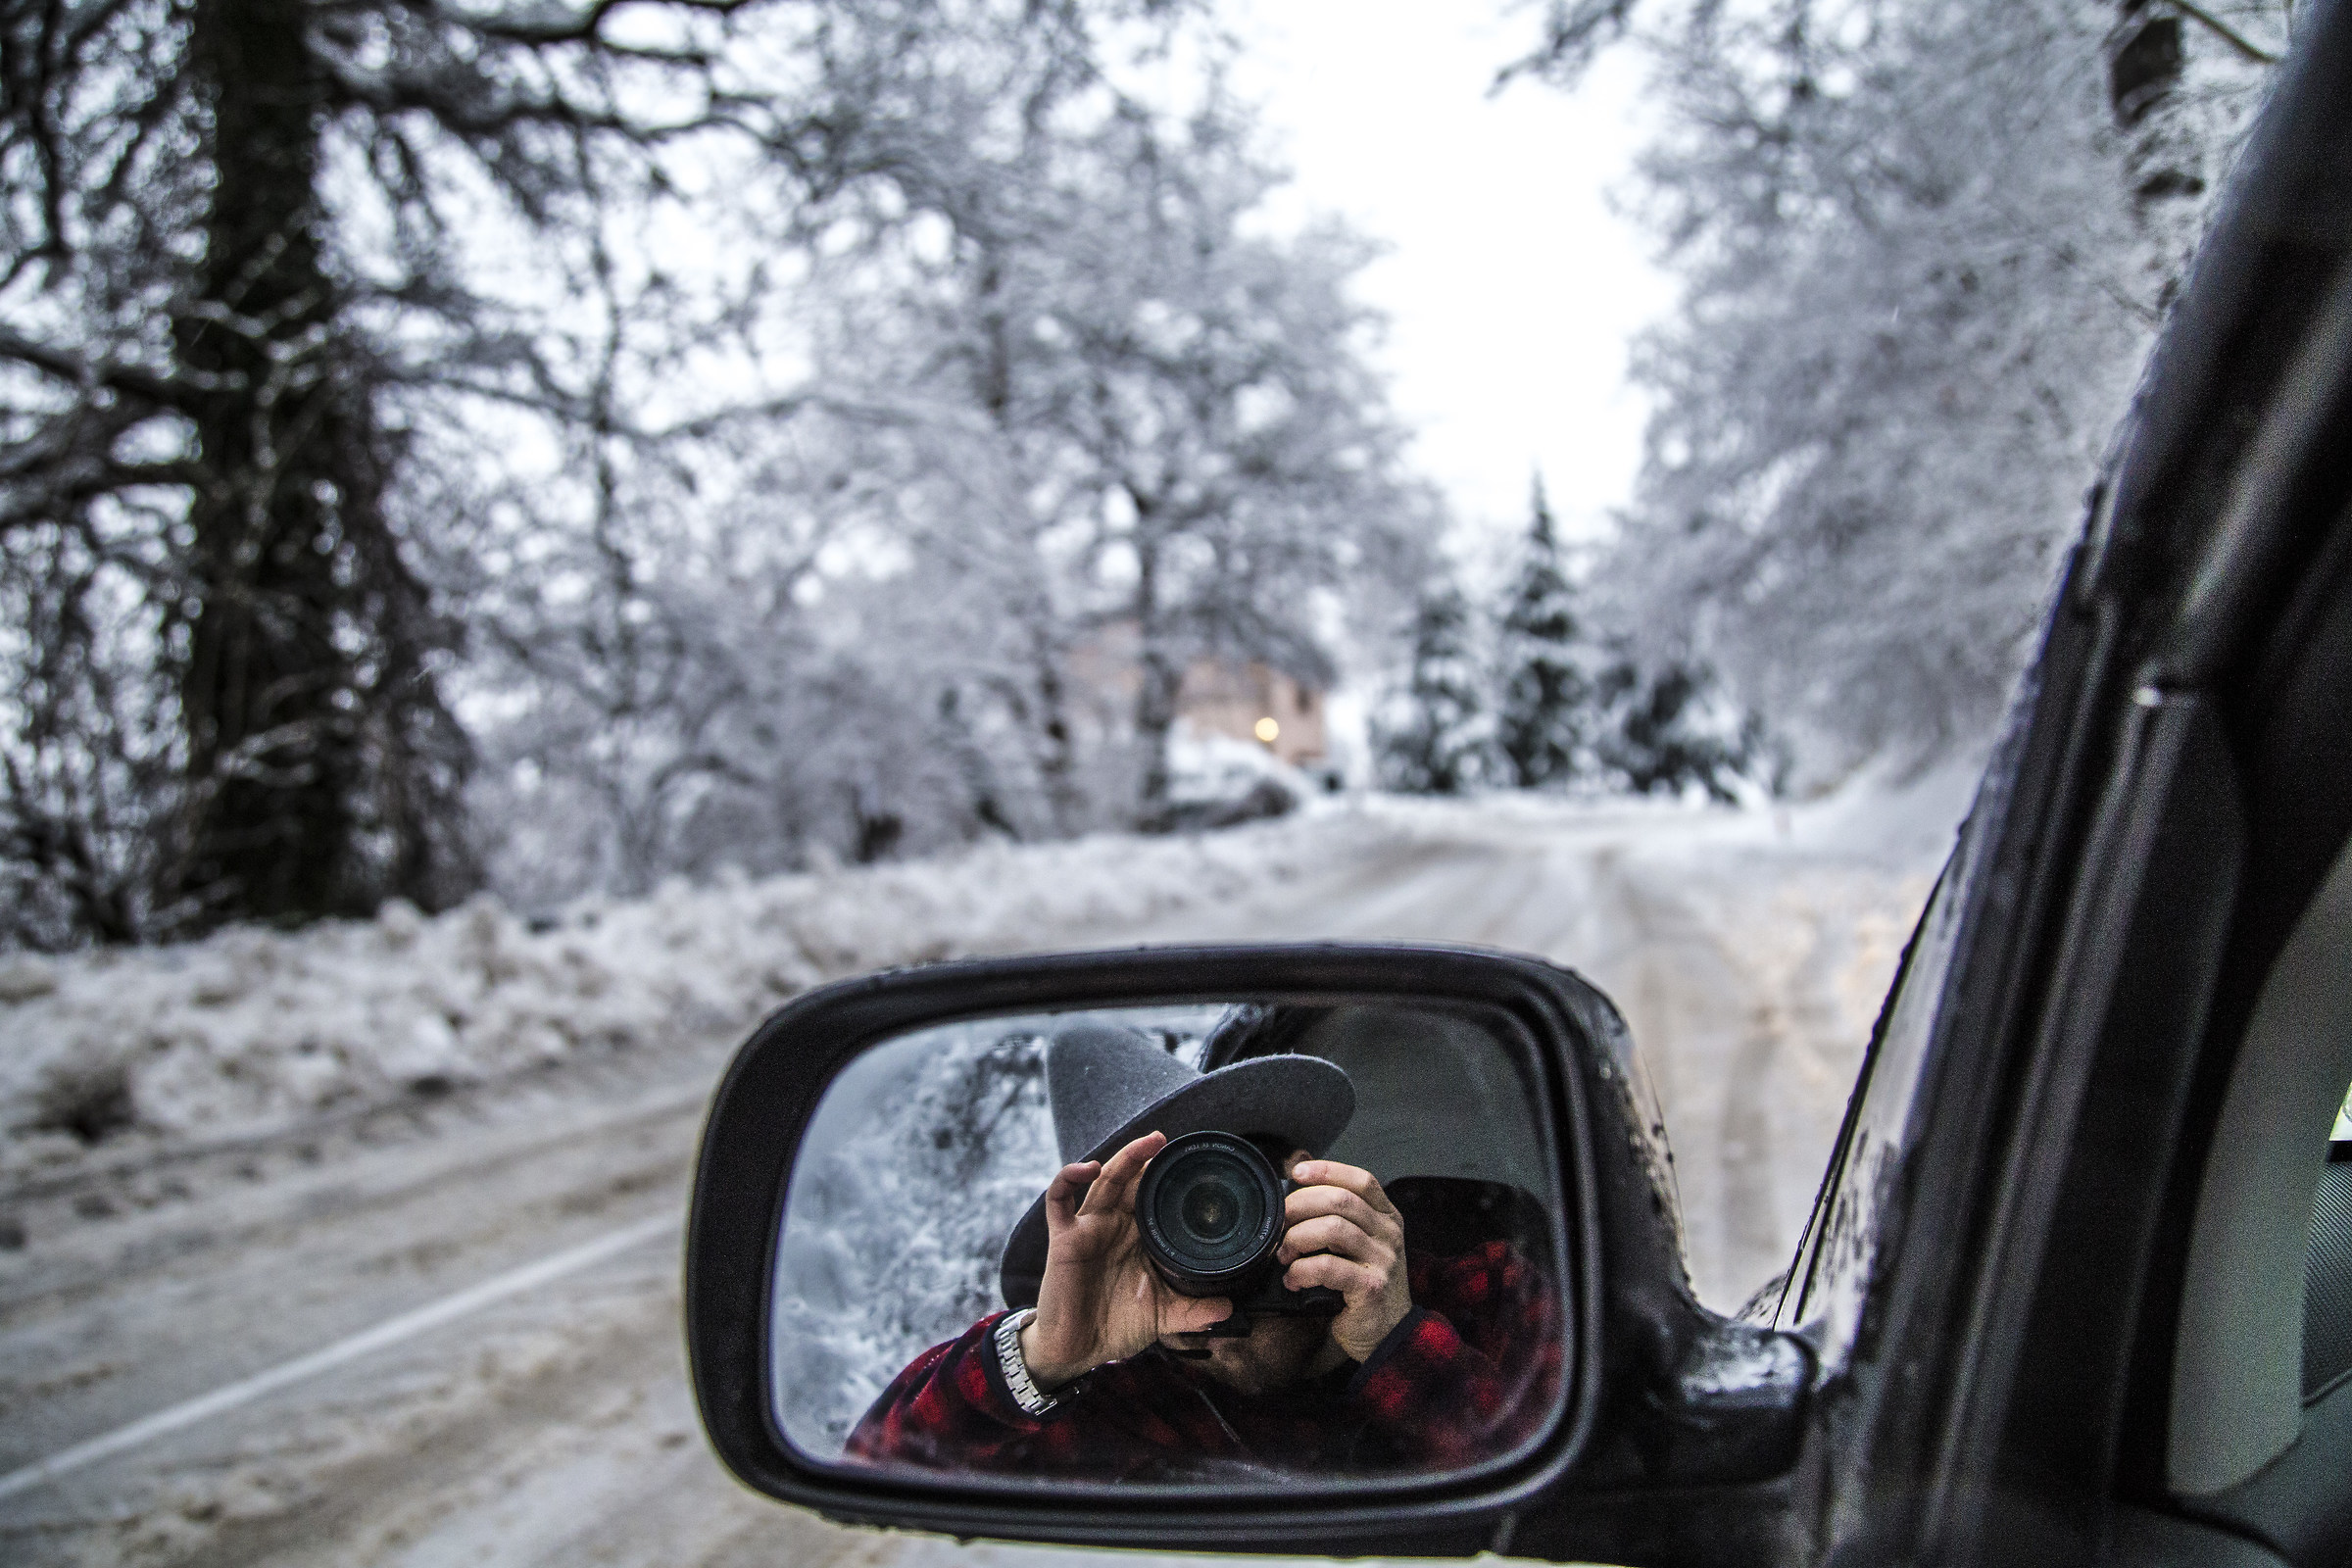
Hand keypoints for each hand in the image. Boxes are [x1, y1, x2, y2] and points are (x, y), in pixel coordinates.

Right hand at [1019, 1131, 1231, 1388]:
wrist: (1077, 1350)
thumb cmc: (1116, 1326)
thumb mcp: (1162, 1317)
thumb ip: (1193, 1312)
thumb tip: (1229, 1308)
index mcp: (1138, 1238)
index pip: (1153, 1198)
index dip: (1168, 1179)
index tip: (1193, 1163)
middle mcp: (1114, 1226)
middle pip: (1131, 1181)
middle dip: (1148, 1159)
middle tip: (1169, 1141)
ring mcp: (1088, 1228)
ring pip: (1105, 1181)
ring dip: (1125, 1158)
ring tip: (1148, 1143)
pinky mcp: (1063, 1237)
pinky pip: (1059, 1199)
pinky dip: (1069, 1177)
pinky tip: (1091, 1167)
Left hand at [1277, 1158, 1411, 1362]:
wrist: (1389, 1332)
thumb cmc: (1363, 1285)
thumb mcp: (1359, 1246)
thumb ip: (1338, 1220)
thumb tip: (1294, 1195)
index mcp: (1386, 1218)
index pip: (1361, 1180)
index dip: (1327, 1171)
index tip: (1296, 1173)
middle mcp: (1389, 1234)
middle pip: (1341, 1200)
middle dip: (1301, 1206)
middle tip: (1278, 1223)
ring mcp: (1383, 1260)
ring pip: (1333, 1229)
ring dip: (1298, 1238)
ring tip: (1283, 1255)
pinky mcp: (1371, 1288)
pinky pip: (1329, 1267)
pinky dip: (1302, 1271)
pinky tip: (1293, 1280)